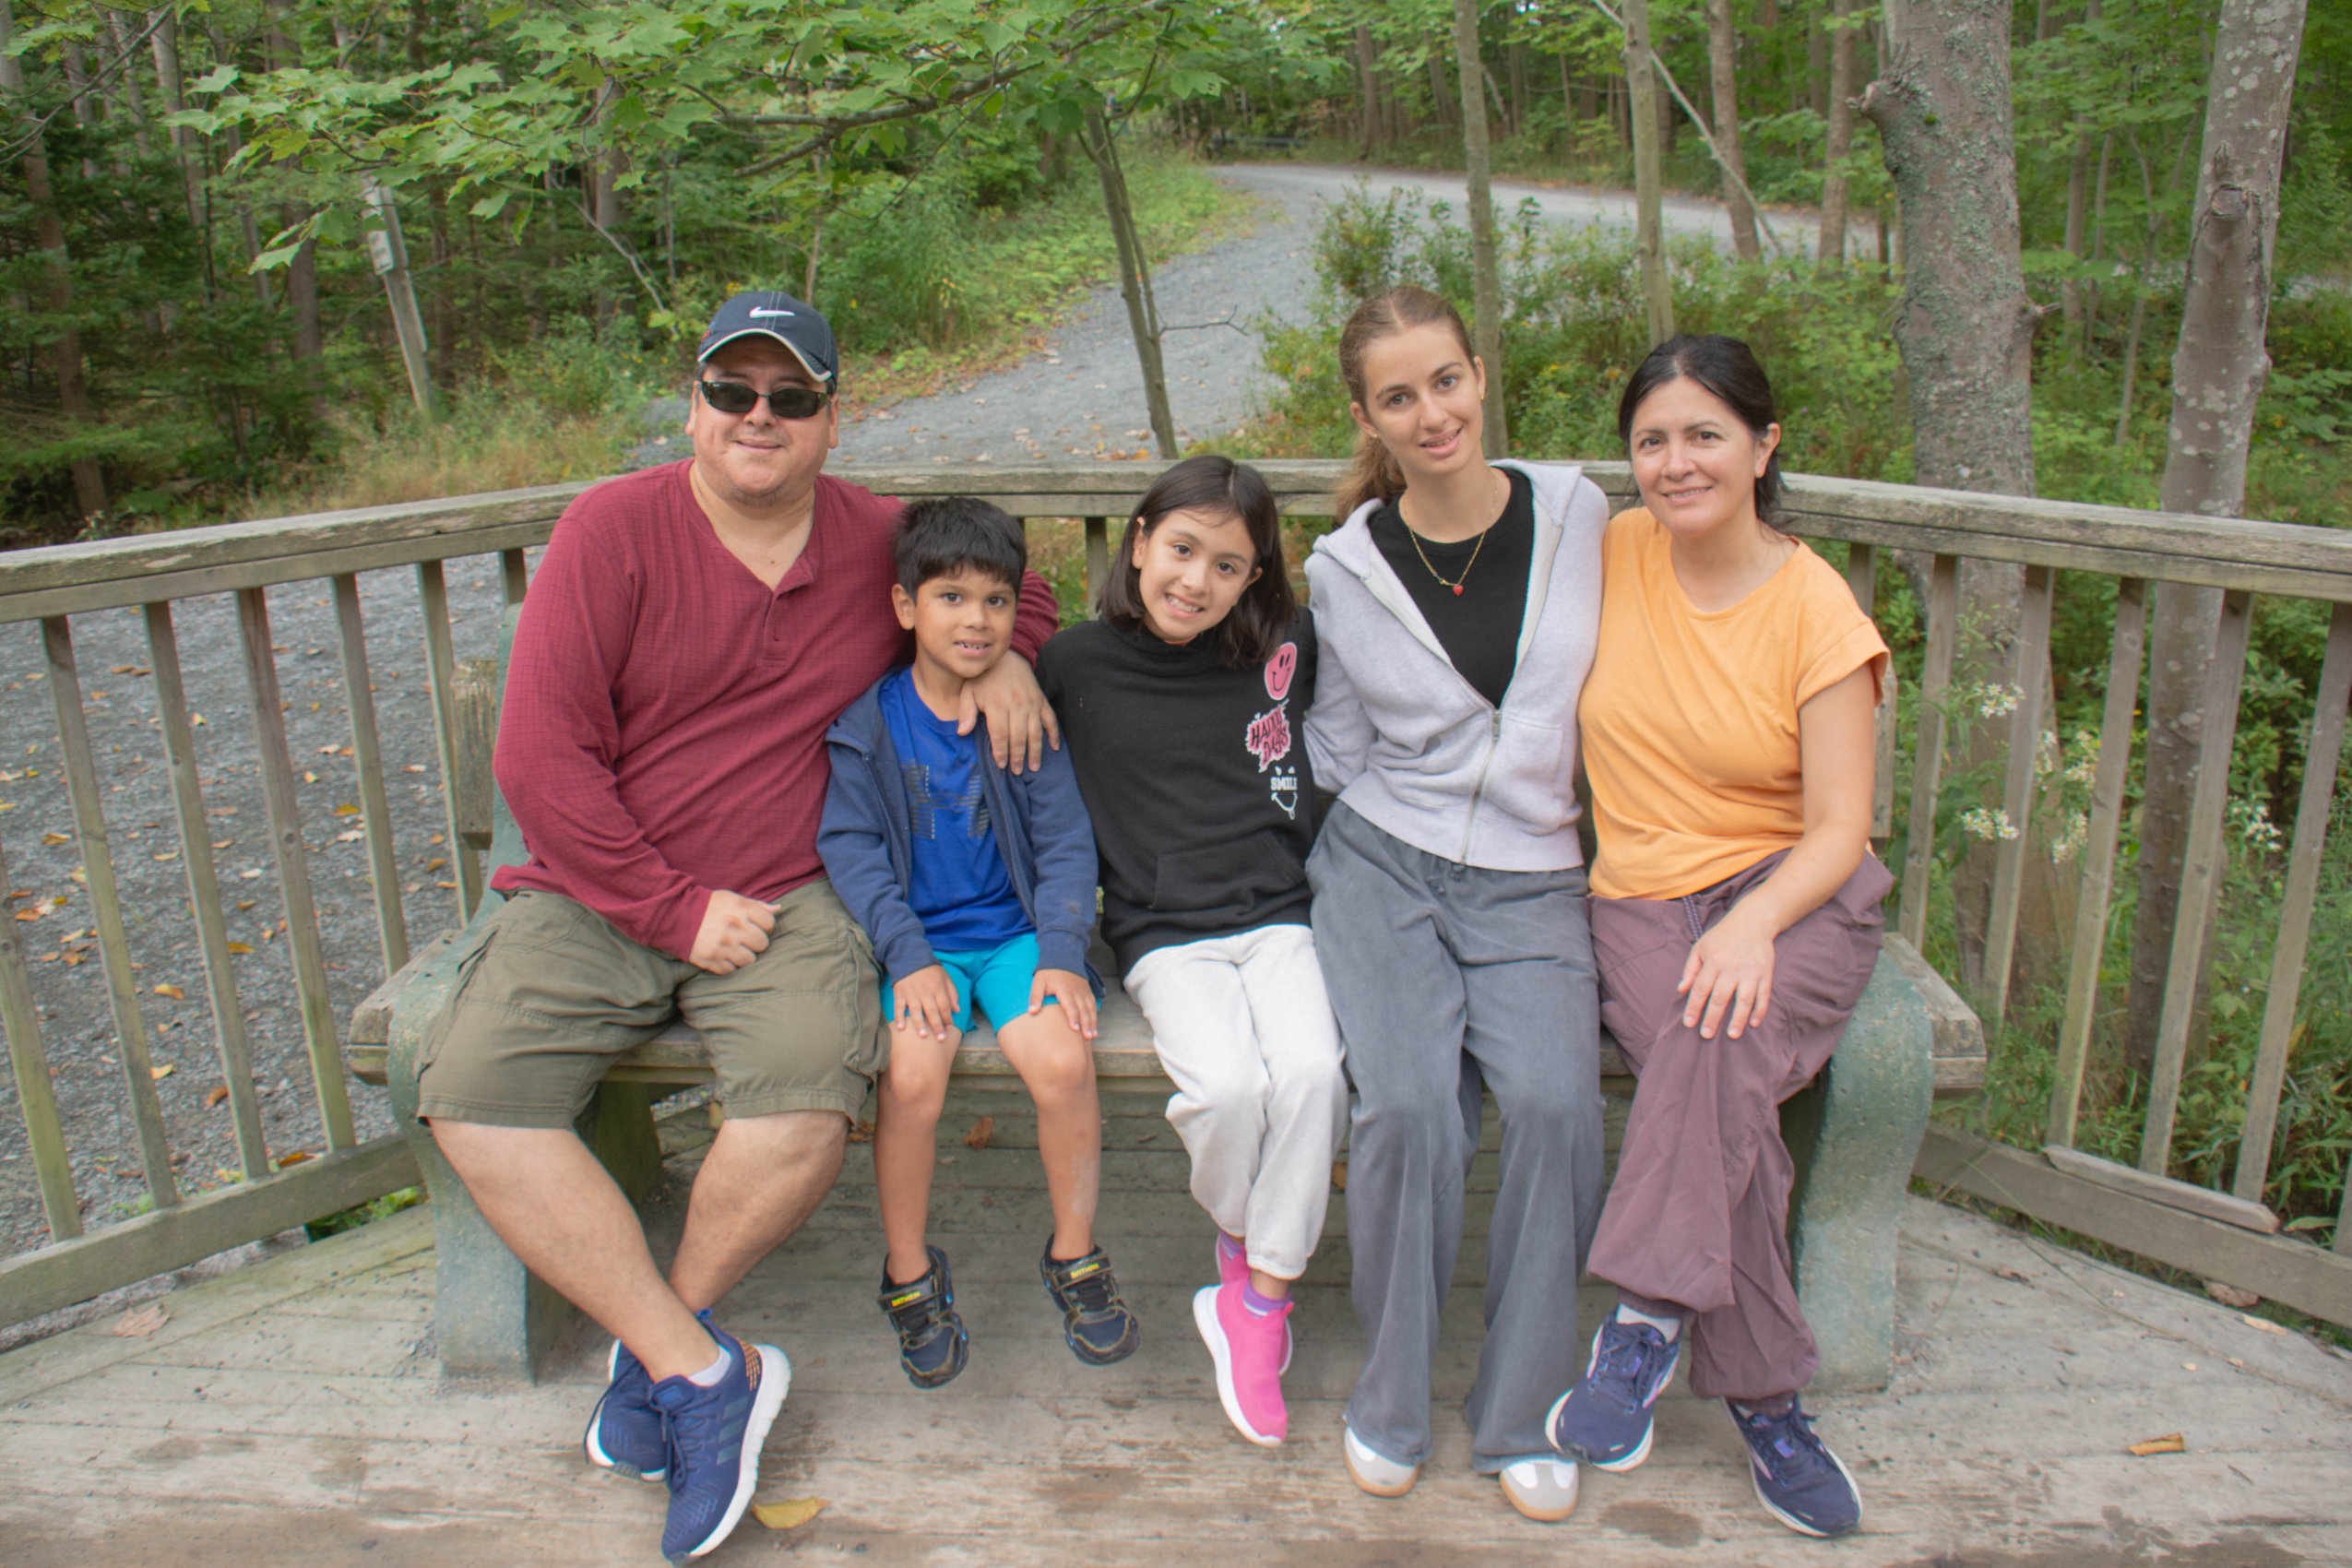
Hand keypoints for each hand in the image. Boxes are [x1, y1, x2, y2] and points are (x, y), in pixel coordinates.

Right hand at [689, 890, 776, 974]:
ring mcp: (723, 945)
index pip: (769, 924)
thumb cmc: (708, 906)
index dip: (764, 926)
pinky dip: (729, 965)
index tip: (754, 926)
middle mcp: (734, 927)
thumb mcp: (732, 899)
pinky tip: (722, 955)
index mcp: (740, 909)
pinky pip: (732, 970)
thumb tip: (778, 909)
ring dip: (744, 955)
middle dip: (755, 942)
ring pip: (750, 960)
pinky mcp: (712, 960)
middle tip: (744, 938)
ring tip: (734, 948)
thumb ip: (756, 906)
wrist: (675, 916)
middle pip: (762, 944)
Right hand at [892, 963, 961, 1038]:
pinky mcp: (900, 993)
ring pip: (916, 1011)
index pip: (944, 1006)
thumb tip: (957, 1010)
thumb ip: (952, 994)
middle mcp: (925, 992)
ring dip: (919, 1024)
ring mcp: (912, 993)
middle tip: (940, 1039)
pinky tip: (901, 1028)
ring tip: (923, 1035)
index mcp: (938, 989)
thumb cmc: (931, 971)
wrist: (910, 957)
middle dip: (937, 1026)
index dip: (947, 1018)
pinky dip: (899, 1017)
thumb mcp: (946, 978)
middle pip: (932, 1011)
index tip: (949, 1028)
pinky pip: (899, 1007)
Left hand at [960, 653, 1060, 773]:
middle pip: (1019, 737)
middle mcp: (1017, 705)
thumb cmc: (984, 677)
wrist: (1006, 657)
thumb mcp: (969, 691)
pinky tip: (1054, 748)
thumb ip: (966, 712)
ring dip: (1035, 752)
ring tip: (1033, 768)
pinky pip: (1051, 720)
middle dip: (1017, 757)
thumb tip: (962, 732)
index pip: (1000, 734)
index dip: (1001, 752)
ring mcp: (1032, 703)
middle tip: (1016, 771)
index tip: (1000, 765)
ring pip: (1035, 732)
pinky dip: (1054, 735)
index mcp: (997, 704)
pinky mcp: (1041, 701)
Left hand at [1029, 967, 1096, 1038]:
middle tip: (1088, 1037)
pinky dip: (1094, 1016)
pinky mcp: (1087, 992)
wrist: (1062, 957)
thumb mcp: (1038, 982)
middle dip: (1086, 1024)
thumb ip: (1035, 997)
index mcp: (1065, 990)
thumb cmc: (1048, 973)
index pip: (1070, 1006)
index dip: (1073, 1018)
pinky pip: (1092, 1005)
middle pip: (1083, 1010)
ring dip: (1092, 1022)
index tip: (1074, 1029)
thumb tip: (1032, 1012)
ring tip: (1092, 1036)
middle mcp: (1077, 991)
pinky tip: (1094, 1027)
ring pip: (1090, 1009)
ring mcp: (1083, 991)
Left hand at [1677, 904, 1776, 1040]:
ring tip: (1732, 1035)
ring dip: (1738, 1018)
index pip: (1700, 988)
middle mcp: (1732, 967)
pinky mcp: (1765, 973)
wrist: (1752, 921)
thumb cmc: (1722, 936)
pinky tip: (1753, 1023)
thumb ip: (1690, 969)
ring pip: (1744, 999)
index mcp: (1713, 960)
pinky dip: (1759, 1010)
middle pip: (1720, 997)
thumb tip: (1681, 990)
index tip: (1689, 1023)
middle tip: (1706, 1035)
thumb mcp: (1701, 946)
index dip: (1693, 1006)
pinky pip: (1763, 995)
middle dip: (1712, 1018)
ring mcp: (1750, 971)